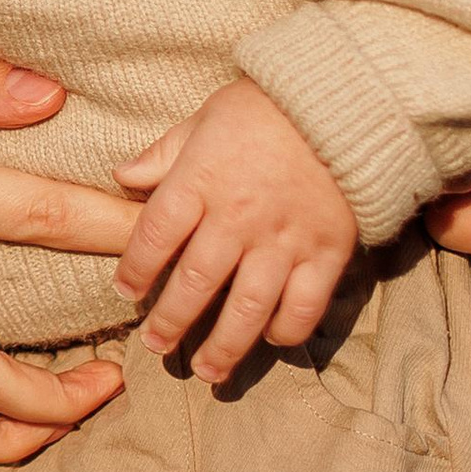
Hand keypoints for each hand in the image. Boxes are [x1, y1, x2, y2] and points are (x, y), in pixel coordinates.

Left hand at [113, 77, 358, 384]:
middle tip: (156, 347)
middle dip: (170, 322)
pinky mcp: (327, 251)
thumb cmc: (268, 106)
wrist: (348, 99)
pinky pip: (304, 305)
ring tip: (206, 372)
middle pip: (195, 283)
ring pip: (247, 308)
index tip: (125, 292)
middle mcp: (238, 216)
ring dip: (223, 346)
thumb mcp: (205, 118)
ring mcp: (285, 238)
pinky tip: (271, 339)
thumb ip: (164, 154)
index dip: (135, 270)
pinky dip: (286, 329)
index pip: (153, 236)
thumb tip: (122, 177)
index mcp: (200, 180)